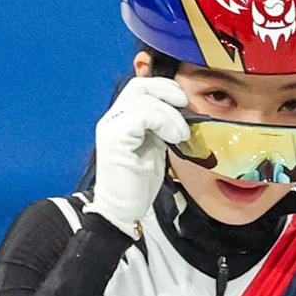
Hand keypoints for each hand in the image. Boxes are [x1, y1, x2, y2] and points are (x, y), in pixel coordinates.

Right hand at [83, 77, 189, 237]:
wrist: (124, 209)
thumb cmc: (139, 183)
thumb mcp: (155, 147)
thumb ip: (161, 127)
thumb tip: (183, 113)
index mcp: (122, 119)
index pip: (141, 87)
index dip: (165, 88)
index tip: (184, 103)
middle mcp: (112, 119)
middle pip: (139, 86)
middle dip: (167, 91)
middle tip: (185, 107)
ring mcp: (111, 128)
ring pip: (144, 101)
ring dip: (170, 115)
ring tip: (181, 135)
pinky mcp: (114, 140)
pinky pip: (141, 116)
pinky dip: (163, 123)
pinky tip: (172, 139)